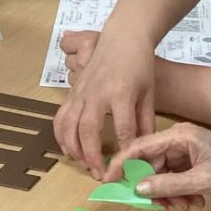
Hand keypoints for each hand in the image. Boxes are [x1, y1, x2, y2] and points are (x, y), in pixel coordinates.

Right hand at [53, 31, 156, 178]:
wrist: (123, 37)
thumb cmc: (140, 65)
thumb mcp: (149, 93)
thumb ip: (146, 121)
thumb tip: (146, 149)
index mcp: (121, 93)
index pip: (123, 128)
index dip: (124, 151)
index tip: (126, 167)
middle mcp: (97, 93)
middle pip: (88, 130)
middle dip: (92, 156)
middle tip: (98, 174)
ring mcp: (81, 91)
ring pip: (69, 125)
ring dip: (73, 148)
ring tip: (82, 164)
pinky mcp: (73, 90)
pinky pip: (61, 116)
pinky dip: (61, 135)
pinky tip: (67, 148)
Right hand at [104, 122, 210, 203]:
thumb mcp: (200, 182)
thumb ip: (168, 185)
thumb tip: (139, 189)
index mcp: (178, 136)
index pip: (139, 147)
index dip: (121, 164)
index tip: (108, 181)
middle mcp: (177, 138)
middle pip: (149, 163)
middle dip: (153, 188)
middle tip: (159, 208)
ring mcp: (183, 148)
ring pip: (161, 173)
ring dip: (168, 193)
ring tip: (184, 205)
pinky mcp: (189, 158)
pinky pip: (173, 175)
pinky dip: (178, 191)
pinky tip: (192, 201)